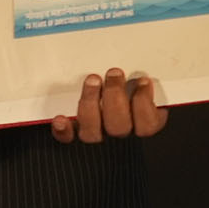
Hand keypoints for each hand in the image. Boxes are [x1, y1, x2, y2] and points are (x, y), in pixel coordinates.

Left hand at [50, 69, 167, 142]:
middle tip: (114, 73)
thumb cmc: (128, 94)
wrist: (104, 120)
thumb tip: (144, 68)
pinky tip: (61, 119)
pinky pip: (68, 139)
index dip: (144, 102)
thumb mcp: (143, 87)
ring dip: (91, 103)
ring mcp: (96, 139)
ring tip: (93, 80)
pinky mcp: (75, 139)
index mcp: (141, 126)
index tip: (143, 80)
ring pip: (93, 132)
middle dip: (115, 95)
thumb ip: (142, 81)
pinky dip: (64, 130)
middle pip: (118, 126)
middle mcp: (119, 136)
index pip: (147, 125)